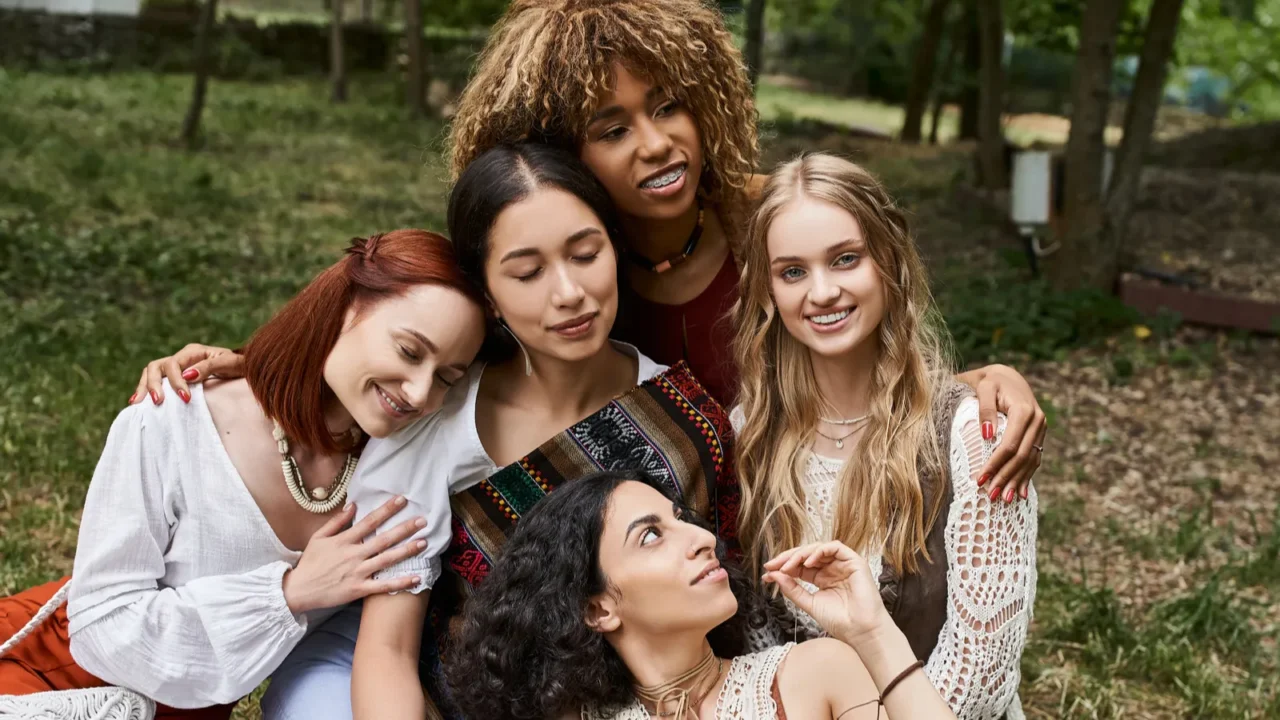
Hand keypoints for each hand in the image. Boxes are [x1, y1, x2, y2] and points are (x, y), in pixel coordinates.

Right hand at [129, 343, 243, 405]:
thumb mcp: (228, 363)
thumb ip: (208, 367)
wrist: (244, 367)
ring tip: (139, 403)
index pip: (174, 364)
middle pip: (157, 366)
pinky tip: (138, 402)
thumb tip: (187, 375)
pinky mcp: (174, 377)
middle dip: (154, 384)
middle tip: (158, 402)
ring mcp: (176, 367)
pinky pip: (155, 381)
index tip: (185, 399)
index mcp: (193, 352)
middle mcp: (181, 357)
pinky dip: (146, 390)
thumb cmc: (237, 365)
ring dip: (144, 387)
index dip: (176, 381)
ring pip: (151, 372)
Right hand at [282, 497, 428, 614]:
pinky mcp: (358, 589)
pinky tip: (416, 578)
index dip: (387, 510)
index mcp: (344, 540)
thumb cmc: (310, 563)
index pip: (369, 521)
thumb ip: (337, 521)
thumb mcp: (318, 537)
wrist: (298, 590)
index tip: (402, 500)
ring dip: (407, 551)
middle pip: (383, 539)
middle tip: (423, 520)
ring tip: (424, 542)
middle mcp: (353, 554)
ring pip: (386, 559)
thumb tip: (353, 504)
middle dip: (404, 528)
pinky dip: (400, 582)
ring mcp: (357, 572)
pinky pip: (383, 585)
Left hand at [761, 541, 891, 648]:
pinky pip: (835, 547)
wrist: (861, 631)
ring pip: (818, 548)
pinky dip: (819, 551)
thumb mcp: (809, 604)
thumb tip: (774, 575)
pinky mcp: (854, 562)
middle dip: (787, 558)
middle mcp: (832, 569)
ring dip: (800, 554)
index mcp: (822, 578)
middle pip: (806, 555)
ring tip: (788, 565)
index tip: (767, 573)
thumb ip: (792, 589)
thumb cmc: (840, 621)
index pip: (799, 566)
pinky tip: (807, 562)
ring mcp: (843, 564)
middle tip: (772, 565)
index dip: (783, 566)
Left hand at [971, 364, 1044, 502]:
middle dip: (1006, 477)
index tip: (980, 479)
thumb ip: (985, 409)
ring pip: (1030, 460)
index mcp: (1024, 411)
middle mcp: (1037, 421)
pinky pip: (1034, 458)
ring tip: (1004, 499)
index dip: (995, 464)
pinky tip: (1020, 492)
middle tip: (990, 495)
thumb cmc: (990, 382)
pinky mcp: (1039, 434)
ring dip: (1017, 481)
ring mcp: (1041, 429)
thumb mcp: (984, 388)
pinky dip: (1027, 476)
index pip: (1009, 445)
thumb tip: (987, 436)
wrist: (1007, 376)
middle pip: (1021, 457)